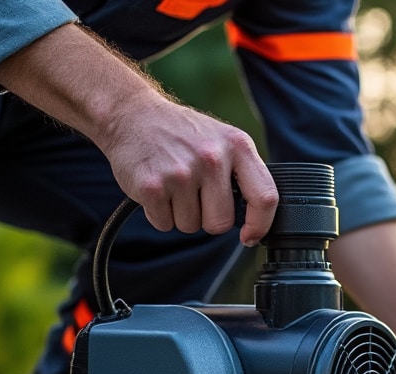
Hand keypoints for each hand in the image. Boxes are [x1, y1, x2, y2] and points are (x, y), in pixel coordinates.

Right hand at [100, 99, 277, 245]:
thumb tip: (259, 218)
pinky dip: (159, 214)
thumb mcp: (223, 140)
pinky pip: (164, 224)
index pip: (265, 197)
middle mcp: (212, 158)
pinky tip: (157, 187)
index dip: (260, 225)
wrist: (131, 114)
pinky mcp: (152, 186)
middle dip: (207, 218)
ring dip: (181, 214)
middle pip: (221, 223)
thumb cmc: (182, 133)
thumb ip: (243, 173)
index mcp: (238, 146)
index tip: (250, 236)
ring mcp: (181, 173)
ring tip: (173, 184)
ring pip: (190, 226)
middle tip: (194, 193)